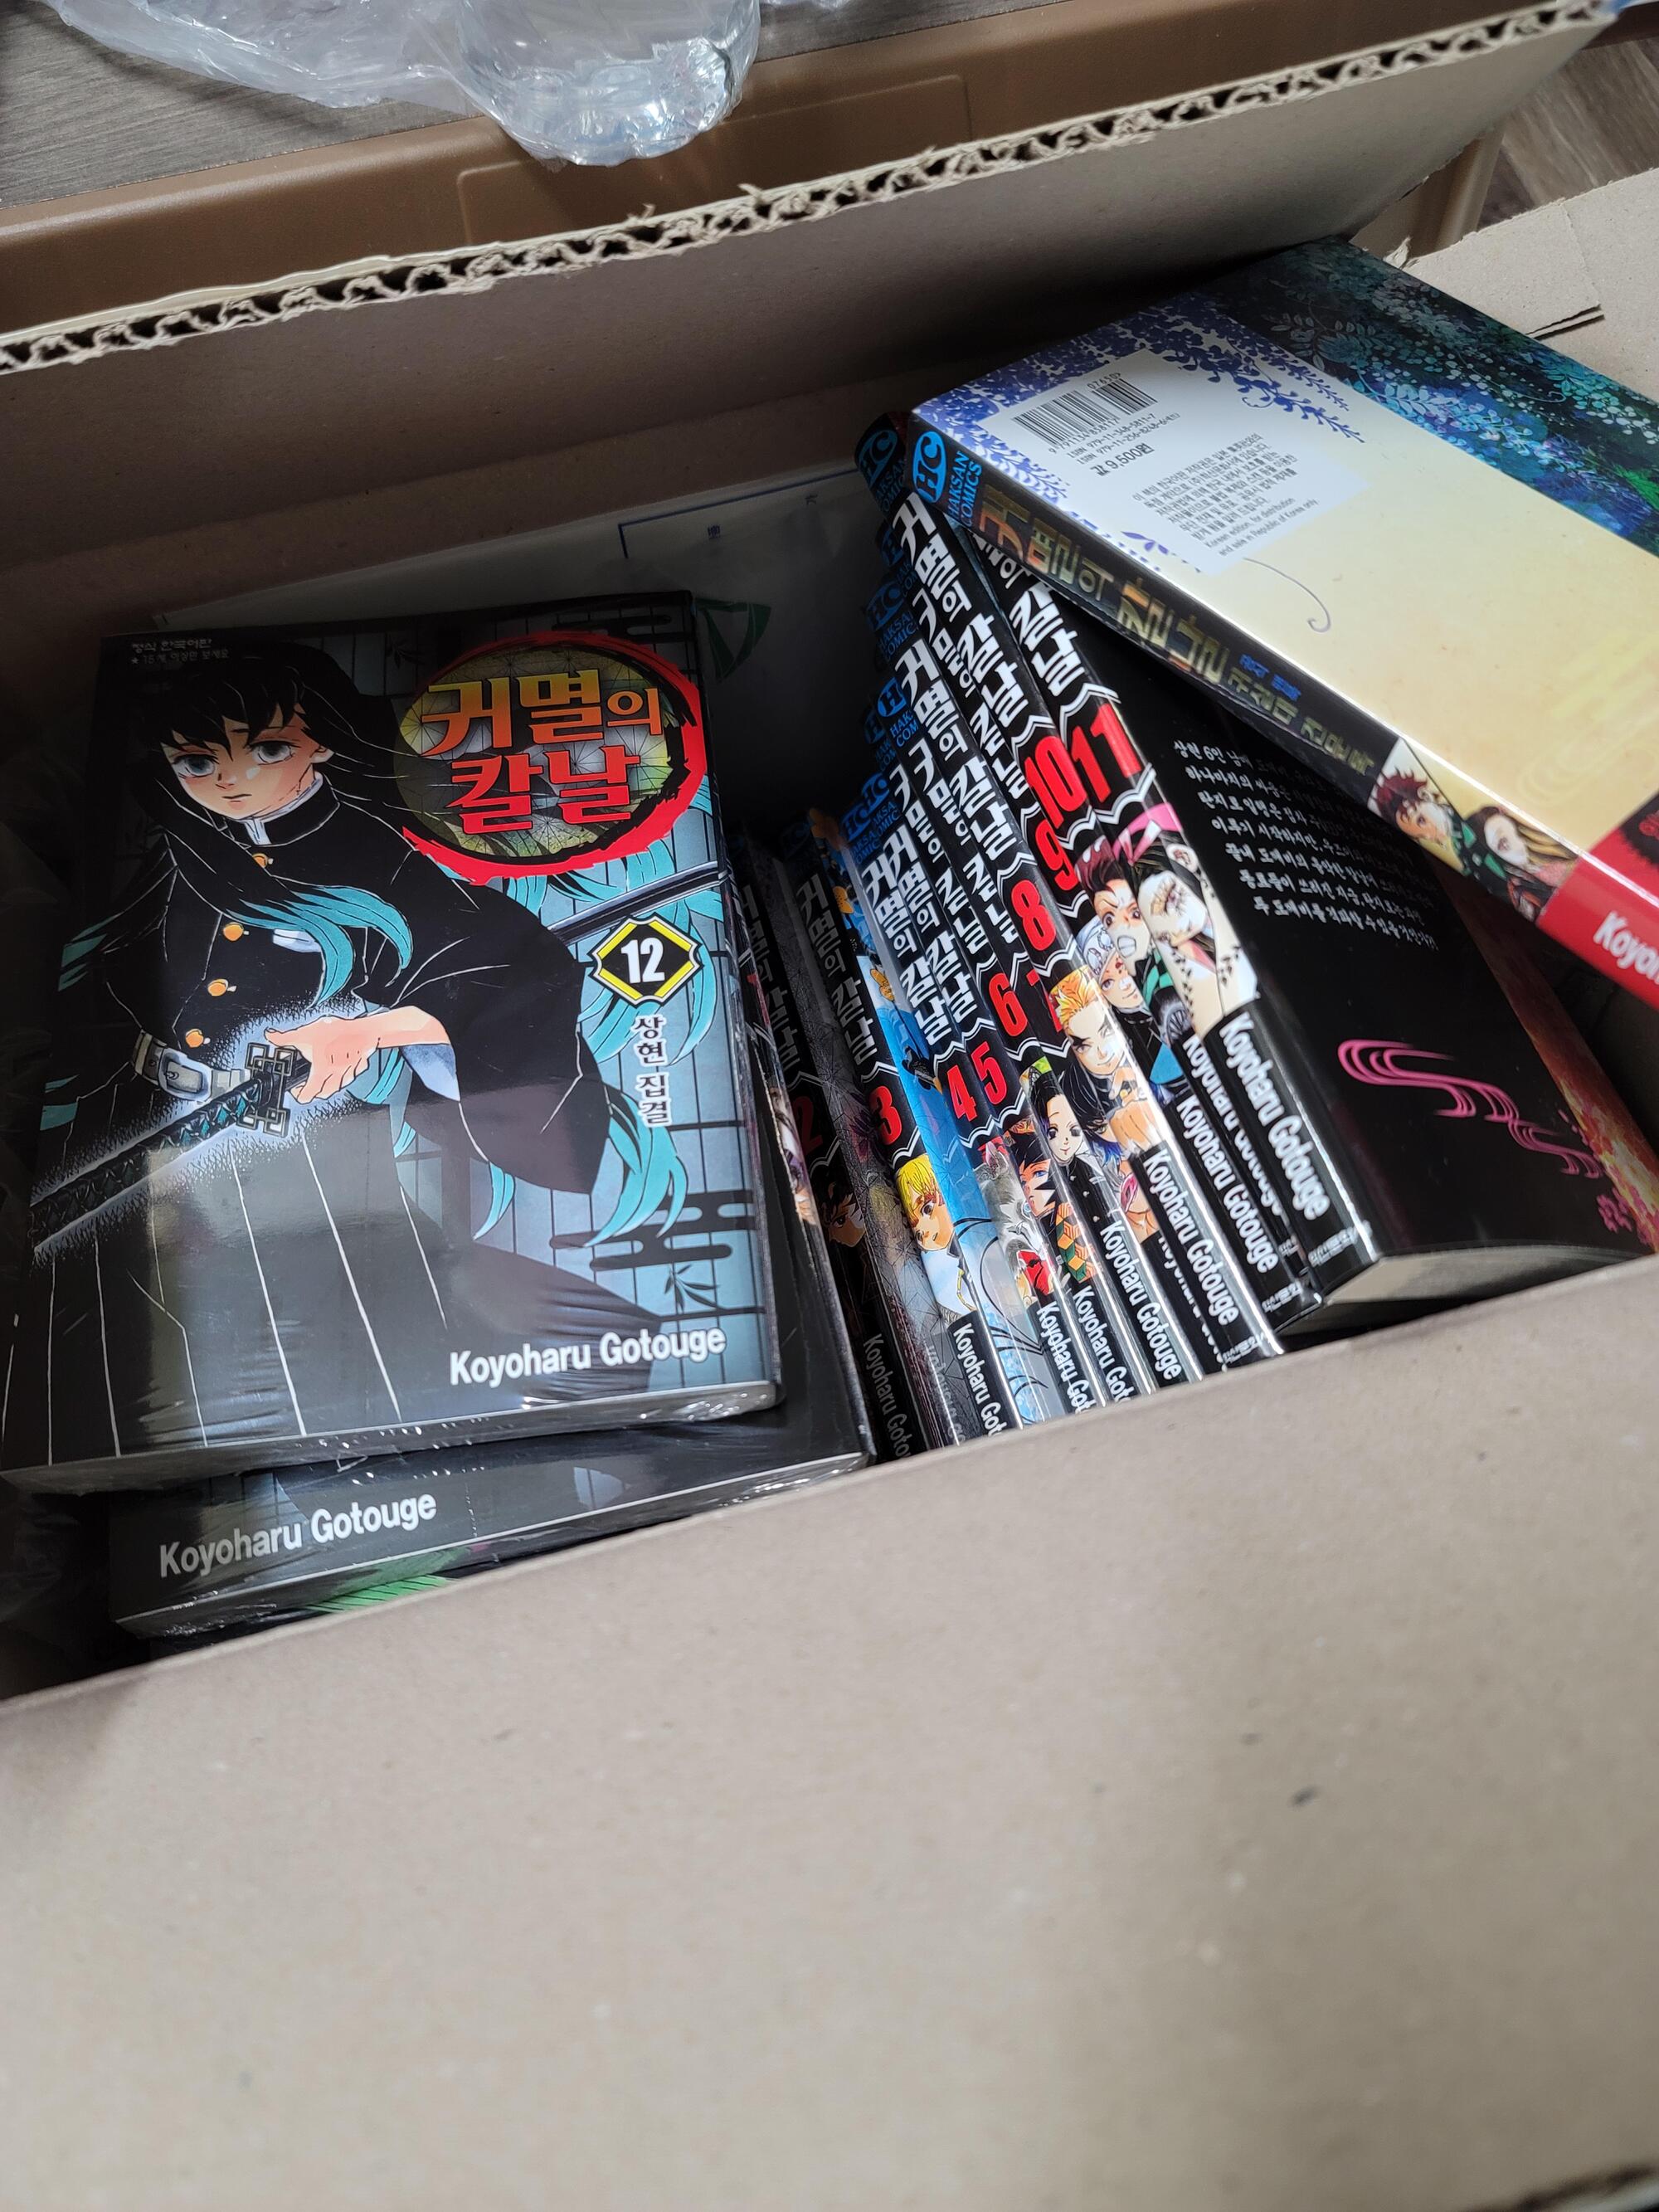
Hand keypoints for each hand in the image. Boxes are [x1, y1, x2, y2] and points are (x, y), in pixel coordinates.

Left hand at [266, 1015, 380, 1103]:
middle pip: (324, 1093)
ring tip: (325, 1079)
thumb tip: (271, 1037)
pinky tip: (344, 1066)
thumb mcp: (305, 1033)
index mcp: (321, 1071)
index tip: (297, 1093)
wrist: (364, 1029)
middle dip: (315, 1093)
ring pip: (339, 1086)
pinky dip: (347, 1073)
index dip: (300, 1096)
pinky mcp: (360, 1065)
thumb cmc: (338, 1032)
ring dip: (331, 1086)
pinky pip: (353, 1074)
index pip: (308, 1094)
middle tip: (310, 1087)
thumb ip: (286, 1038)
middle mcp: (336, 1076)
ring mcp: (350, 1072)